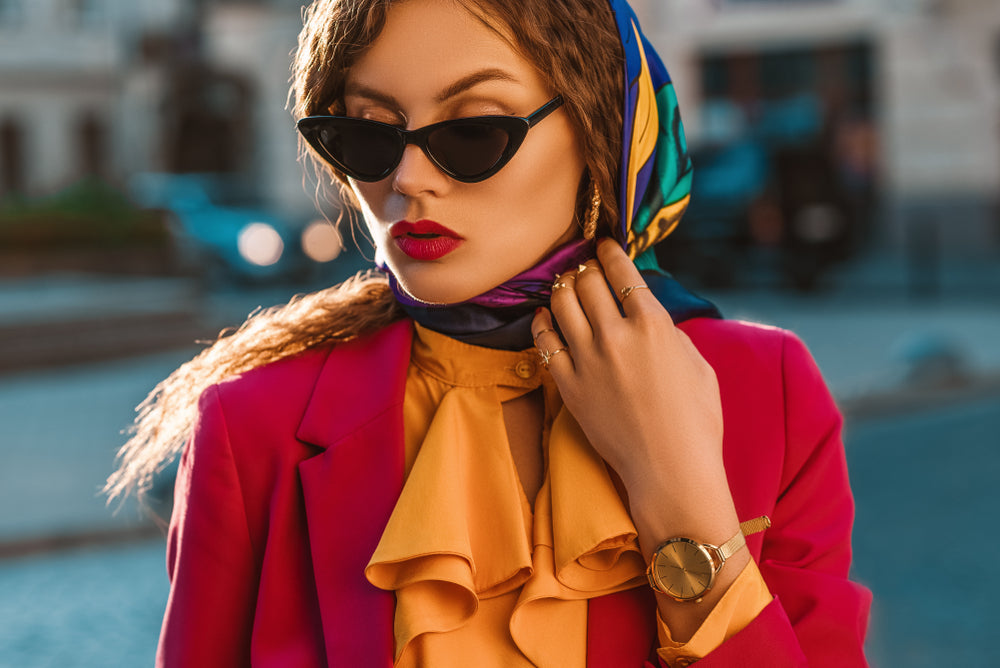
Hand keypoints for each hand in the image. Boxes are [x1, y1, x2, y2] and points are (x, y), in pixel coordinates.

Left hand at [531, 238, 726, 500]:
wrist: (670, 468)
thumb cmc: (695, 420)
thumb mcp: (695, 363)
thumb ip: (667, 332)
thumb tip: (645, 315)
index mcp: (652, 324)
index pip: (622, 272)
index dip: (610, 252)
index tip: (604, 246)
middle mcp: (616, 335)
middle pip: (586, 283)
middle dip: (584, 269)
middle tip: (584, 268)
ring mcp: (587, 360)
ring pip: (561, 304)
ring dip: (562, 288)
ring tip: (564, 285)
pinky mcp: (569, 385)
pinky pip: (545, 341)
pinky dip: (543, 322)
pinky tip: (545, 316)